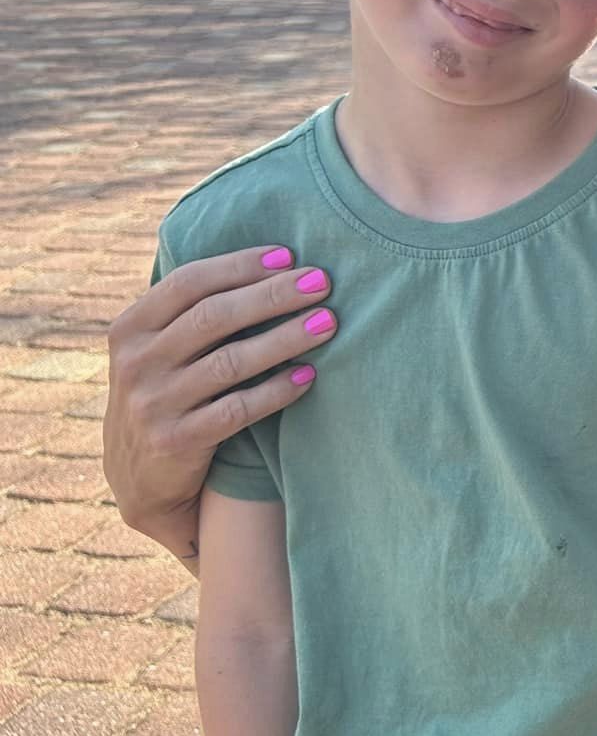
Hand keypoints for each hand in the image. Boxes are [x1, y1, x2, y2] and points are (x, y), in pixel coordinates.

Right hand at [105, 247, 336, 559]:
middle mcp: (136, 363)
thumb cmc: (168, 394)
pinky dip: (277, 391)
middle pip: (214, 317)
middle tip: (322, 282)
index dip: (240, 266)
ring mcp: (153, 404)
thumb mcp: (158, 350)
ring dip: (284, 338)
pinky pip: (237, 410)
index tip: (289, 256)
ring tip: (328, 322)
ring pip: (230, 362)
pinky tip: (309, 375)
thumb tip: (271, 262)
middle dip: (273, 295)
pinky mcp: (176, 442)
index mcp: (130, 328)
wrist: (140, 479)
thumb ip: (192, 312)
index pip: (188, 282)